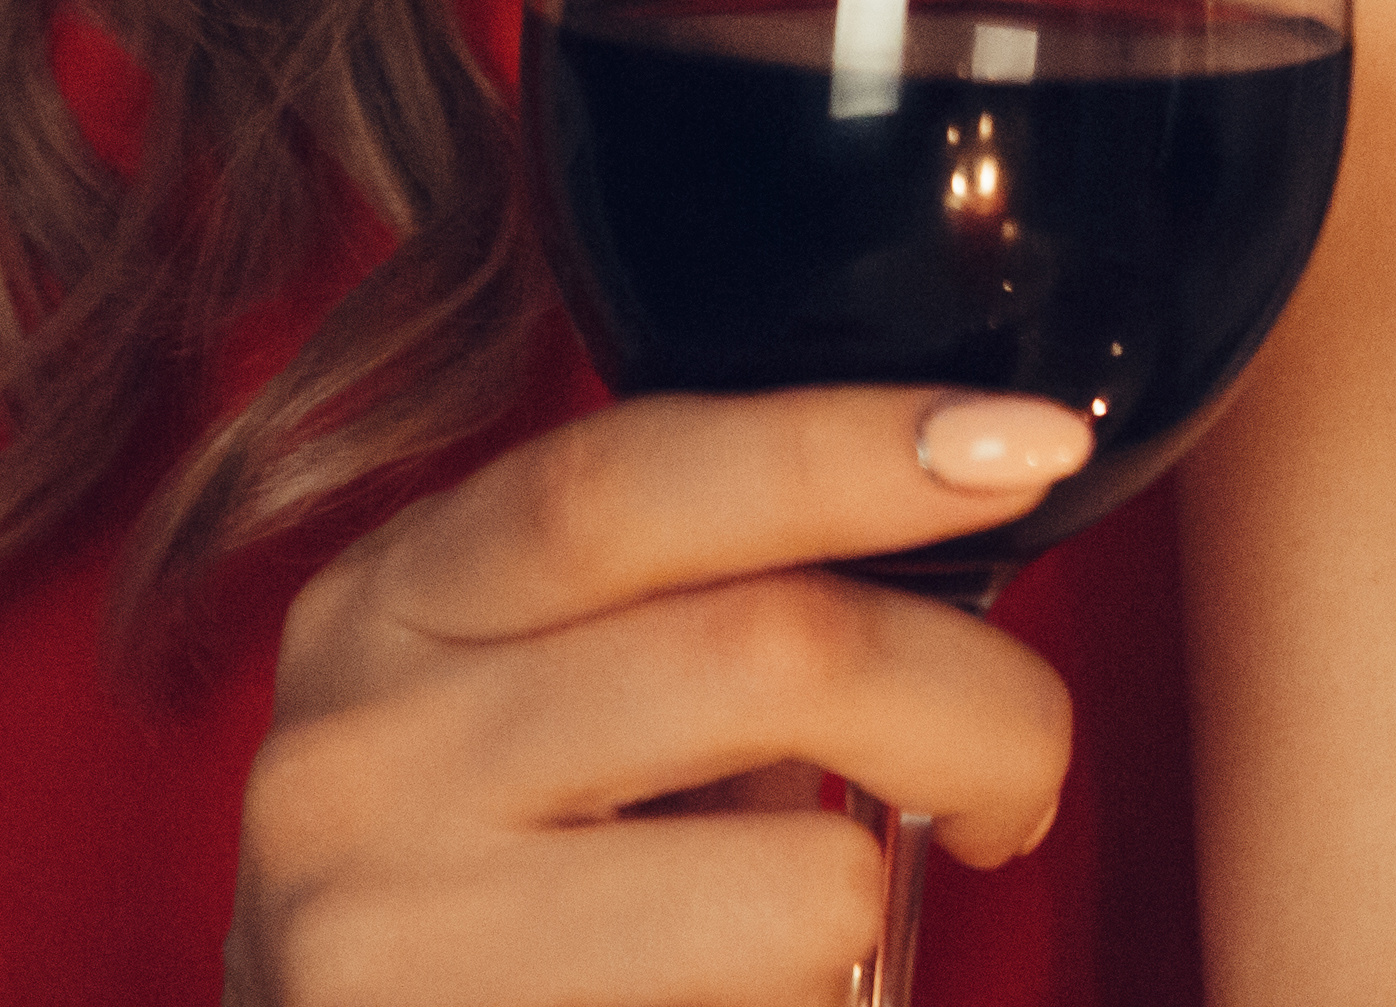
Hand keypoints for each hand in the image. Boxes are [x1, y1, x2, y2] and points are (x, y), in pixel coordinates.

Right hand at [226, 389, 1088, 1005]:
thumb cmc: (481, 887)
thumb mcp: (527, 696)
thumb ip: (694, 607)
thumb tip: (960, 540)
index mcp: (394, 601)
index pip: (632, 476)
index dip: (851, 445)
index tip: (1031, 444)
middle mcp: (364, 752)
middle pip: (772, 652)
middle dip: (980, 709)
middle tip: (1014, 779)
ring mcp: (390, 931)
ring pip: (809, 887)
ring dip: (869, 909)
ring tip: (813, 930)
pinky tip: (732, 998)